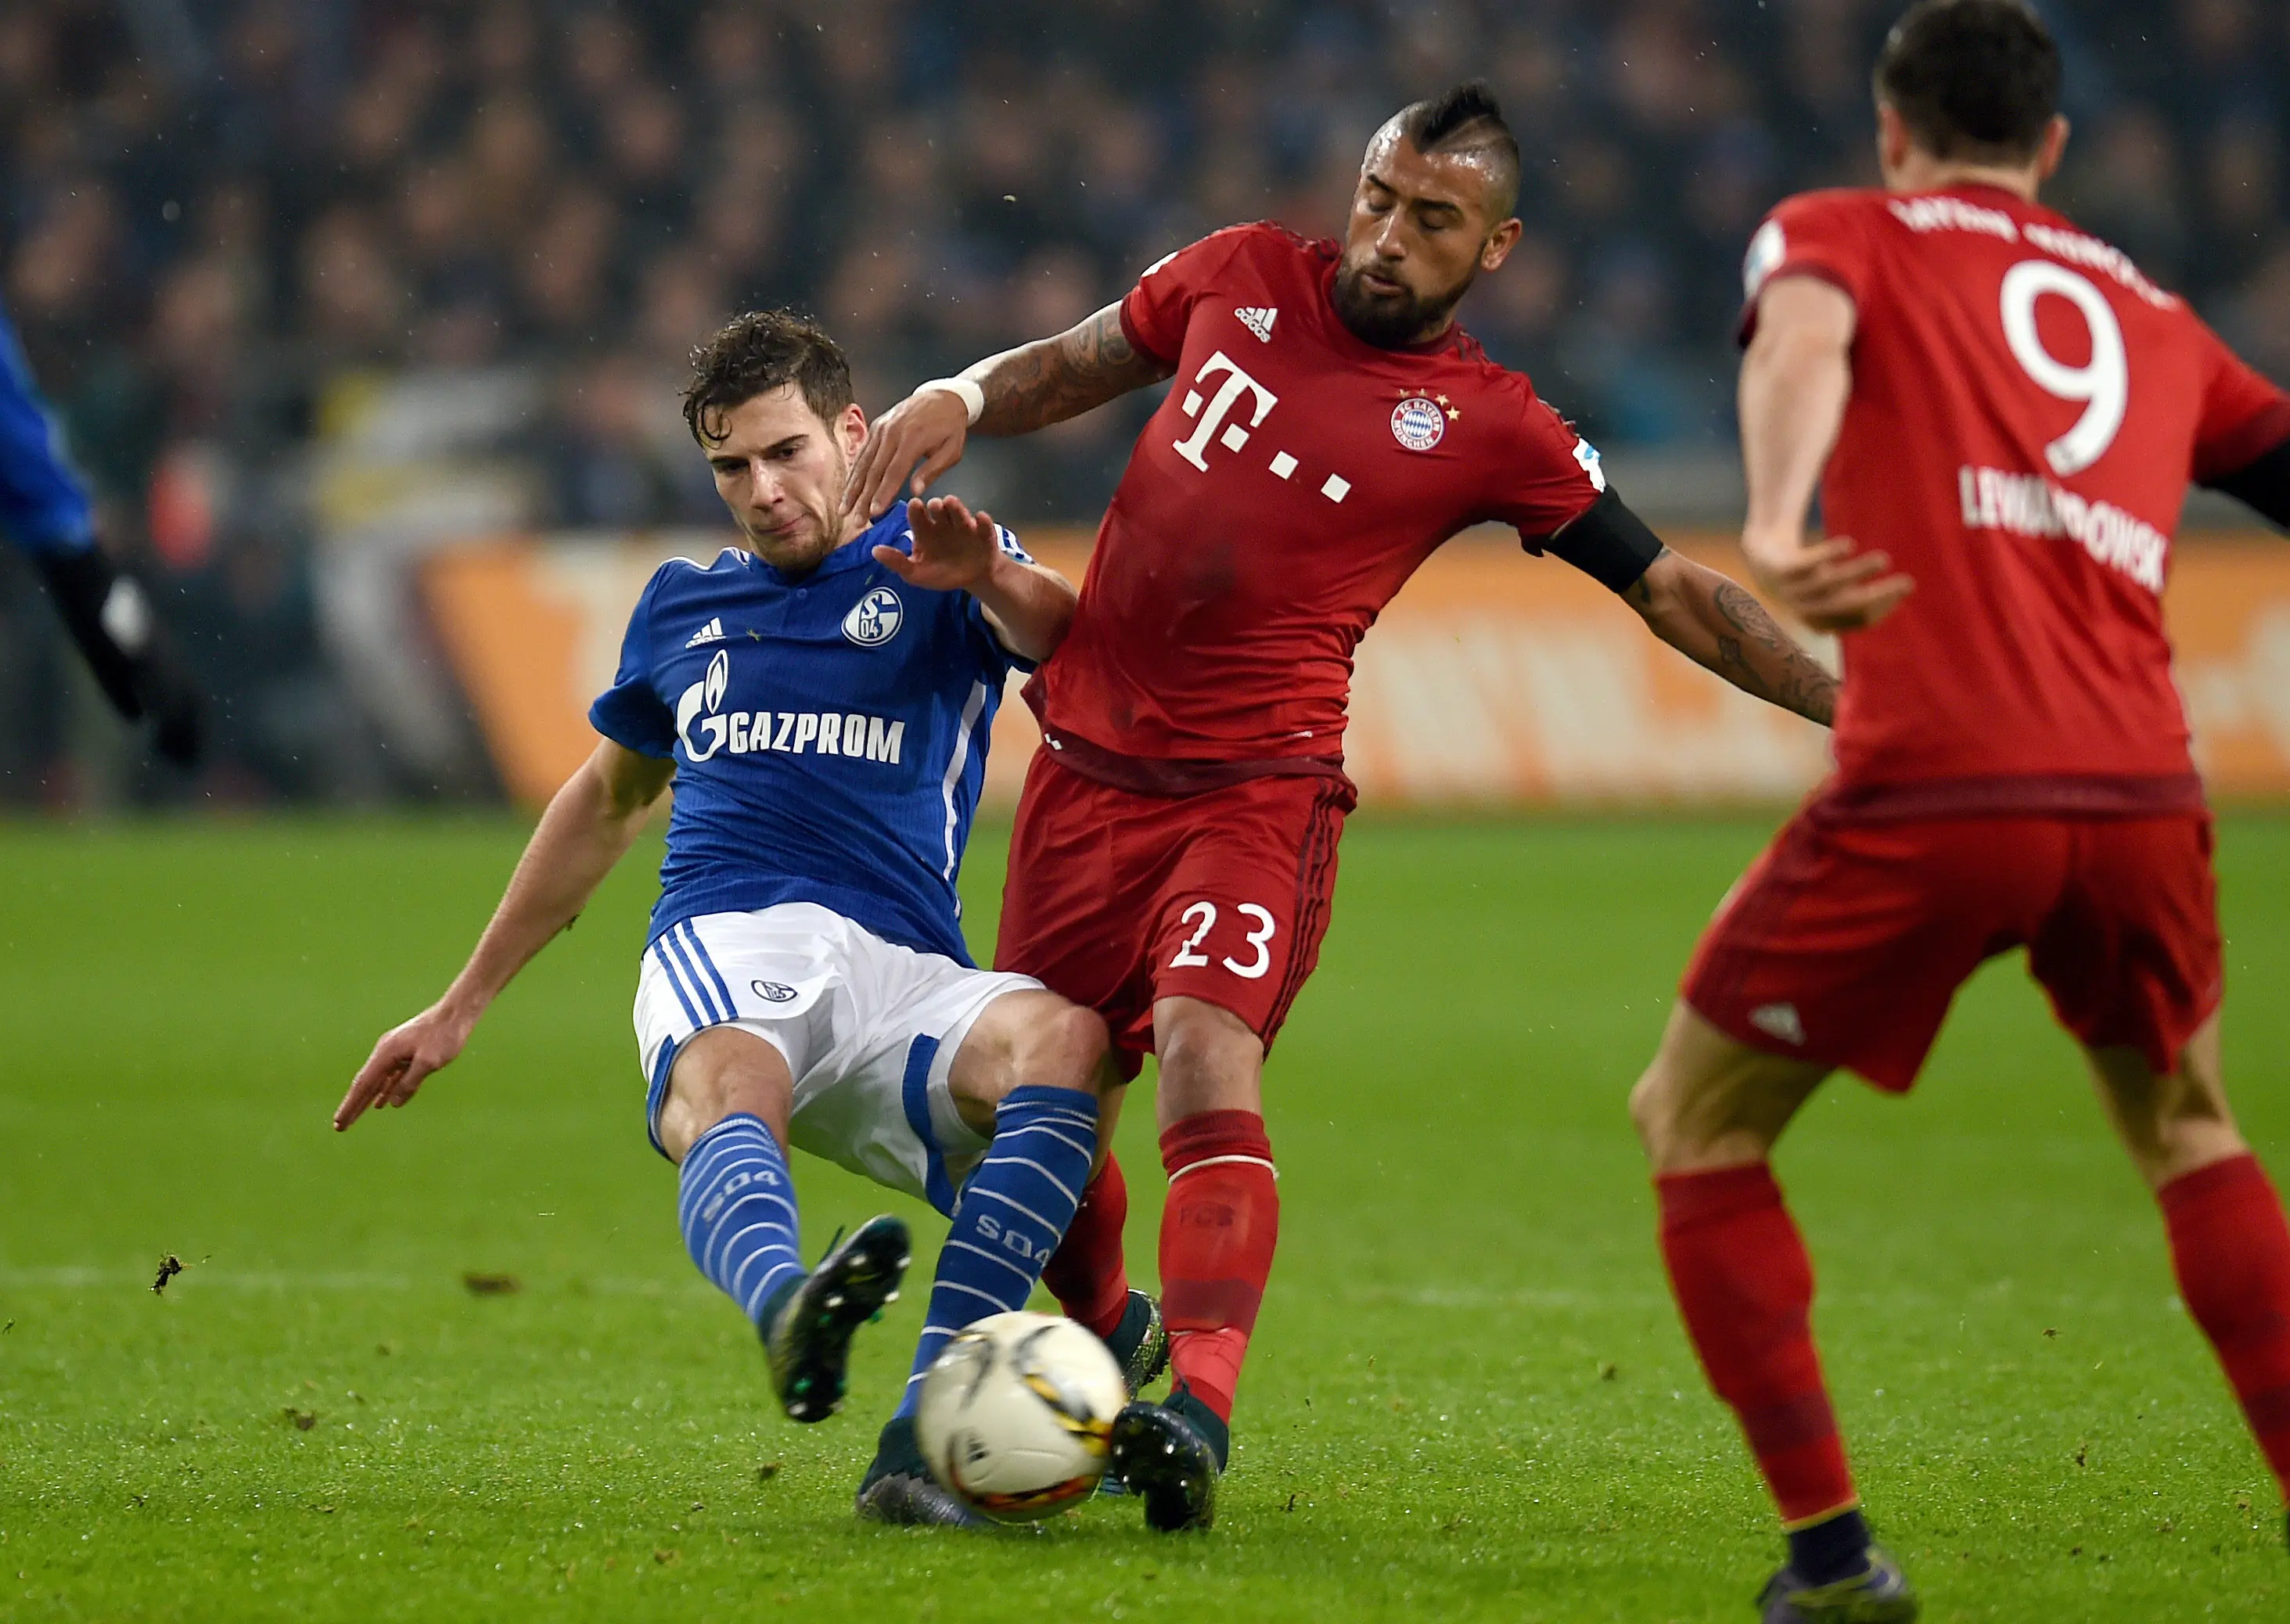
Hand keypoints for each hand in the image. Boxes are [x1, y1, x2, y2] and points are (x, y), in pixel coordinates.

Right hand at [335, 1002, 476, 1130]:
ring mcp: (396, 1053)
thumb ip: (409, 1083)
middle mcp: (386, 1053)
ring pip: (377, 1082)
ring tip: (354, 1118)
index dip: (351, 1105)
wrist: (456, 1013)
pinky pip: (392, 1078)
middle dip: (353, 1106)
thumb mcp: (428, 1062)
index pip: (363, 1085)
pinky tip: (381, 1103)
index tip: (339, 1123)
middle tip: (339, 1127)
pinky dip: (384, 1091)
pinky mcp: (408, 1054)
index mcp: (386, 1053)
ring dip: (366, 1101)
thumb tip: (392, 1102)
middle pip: (365, 1085)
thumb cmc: (444, 1036)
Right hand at [843, 386, 971, 523]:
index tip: (874, 513)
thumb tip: (916, 491)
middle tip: (856, 520)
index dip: (883, 494)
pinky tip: (848, 488)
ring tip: (844, 509)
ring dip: (852, 488)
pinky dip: (853, 472)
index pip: (893, 472)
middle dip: (863, 498)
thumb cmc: (950, 427)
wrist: (942, 397)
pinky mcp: (875, 427)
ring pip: (862, 462)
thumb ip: (932, 470)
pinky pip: (862, 453)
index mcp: (912, 439)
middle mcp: (891, 432)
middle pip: (873, 470)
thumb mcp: (951, 450)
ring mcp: (881, 428)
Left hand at [874, 496, 999, 591]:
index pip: (918, 517)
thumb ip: (897, 562)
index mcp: (925, 530)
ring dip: (956, 508)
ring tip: (951, 502)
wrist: (972, 578)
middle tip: (934, 504)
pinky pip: (984, 526)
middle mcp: (943, 523)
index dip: (916, 511)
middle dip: (936, 507)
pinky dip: (983, 522)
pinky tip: (981, 517)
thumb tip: (874, 551)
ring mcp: (964, 526)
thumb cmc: (941, 573)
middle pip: (939, 511)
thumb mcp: (916, 573)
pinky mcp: (983, 533)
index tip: (914, 505)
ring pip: (959, 514)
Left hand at [1740, 529, 1913, 632]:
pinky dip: (1827, 555)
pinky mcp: (1780, 570)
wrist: (1764, 555)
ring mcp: (1790, 591)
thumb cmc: (1808, 574)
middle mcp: (1805, 611)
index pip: (1857, 619)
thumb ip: (1862, 592)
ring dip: (1857, 572)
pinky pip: (1805, 564)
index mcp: (1821, 622)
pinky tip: (1849, 545)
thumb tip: (1908, 589)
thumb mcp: (1835, 588)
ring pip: (1828, 584)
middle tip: (1905, 581)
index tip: (1906, 587)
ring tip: (1883, 559)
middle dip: (1877, 595)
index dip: (1884, 606)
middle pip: (1845, 606)